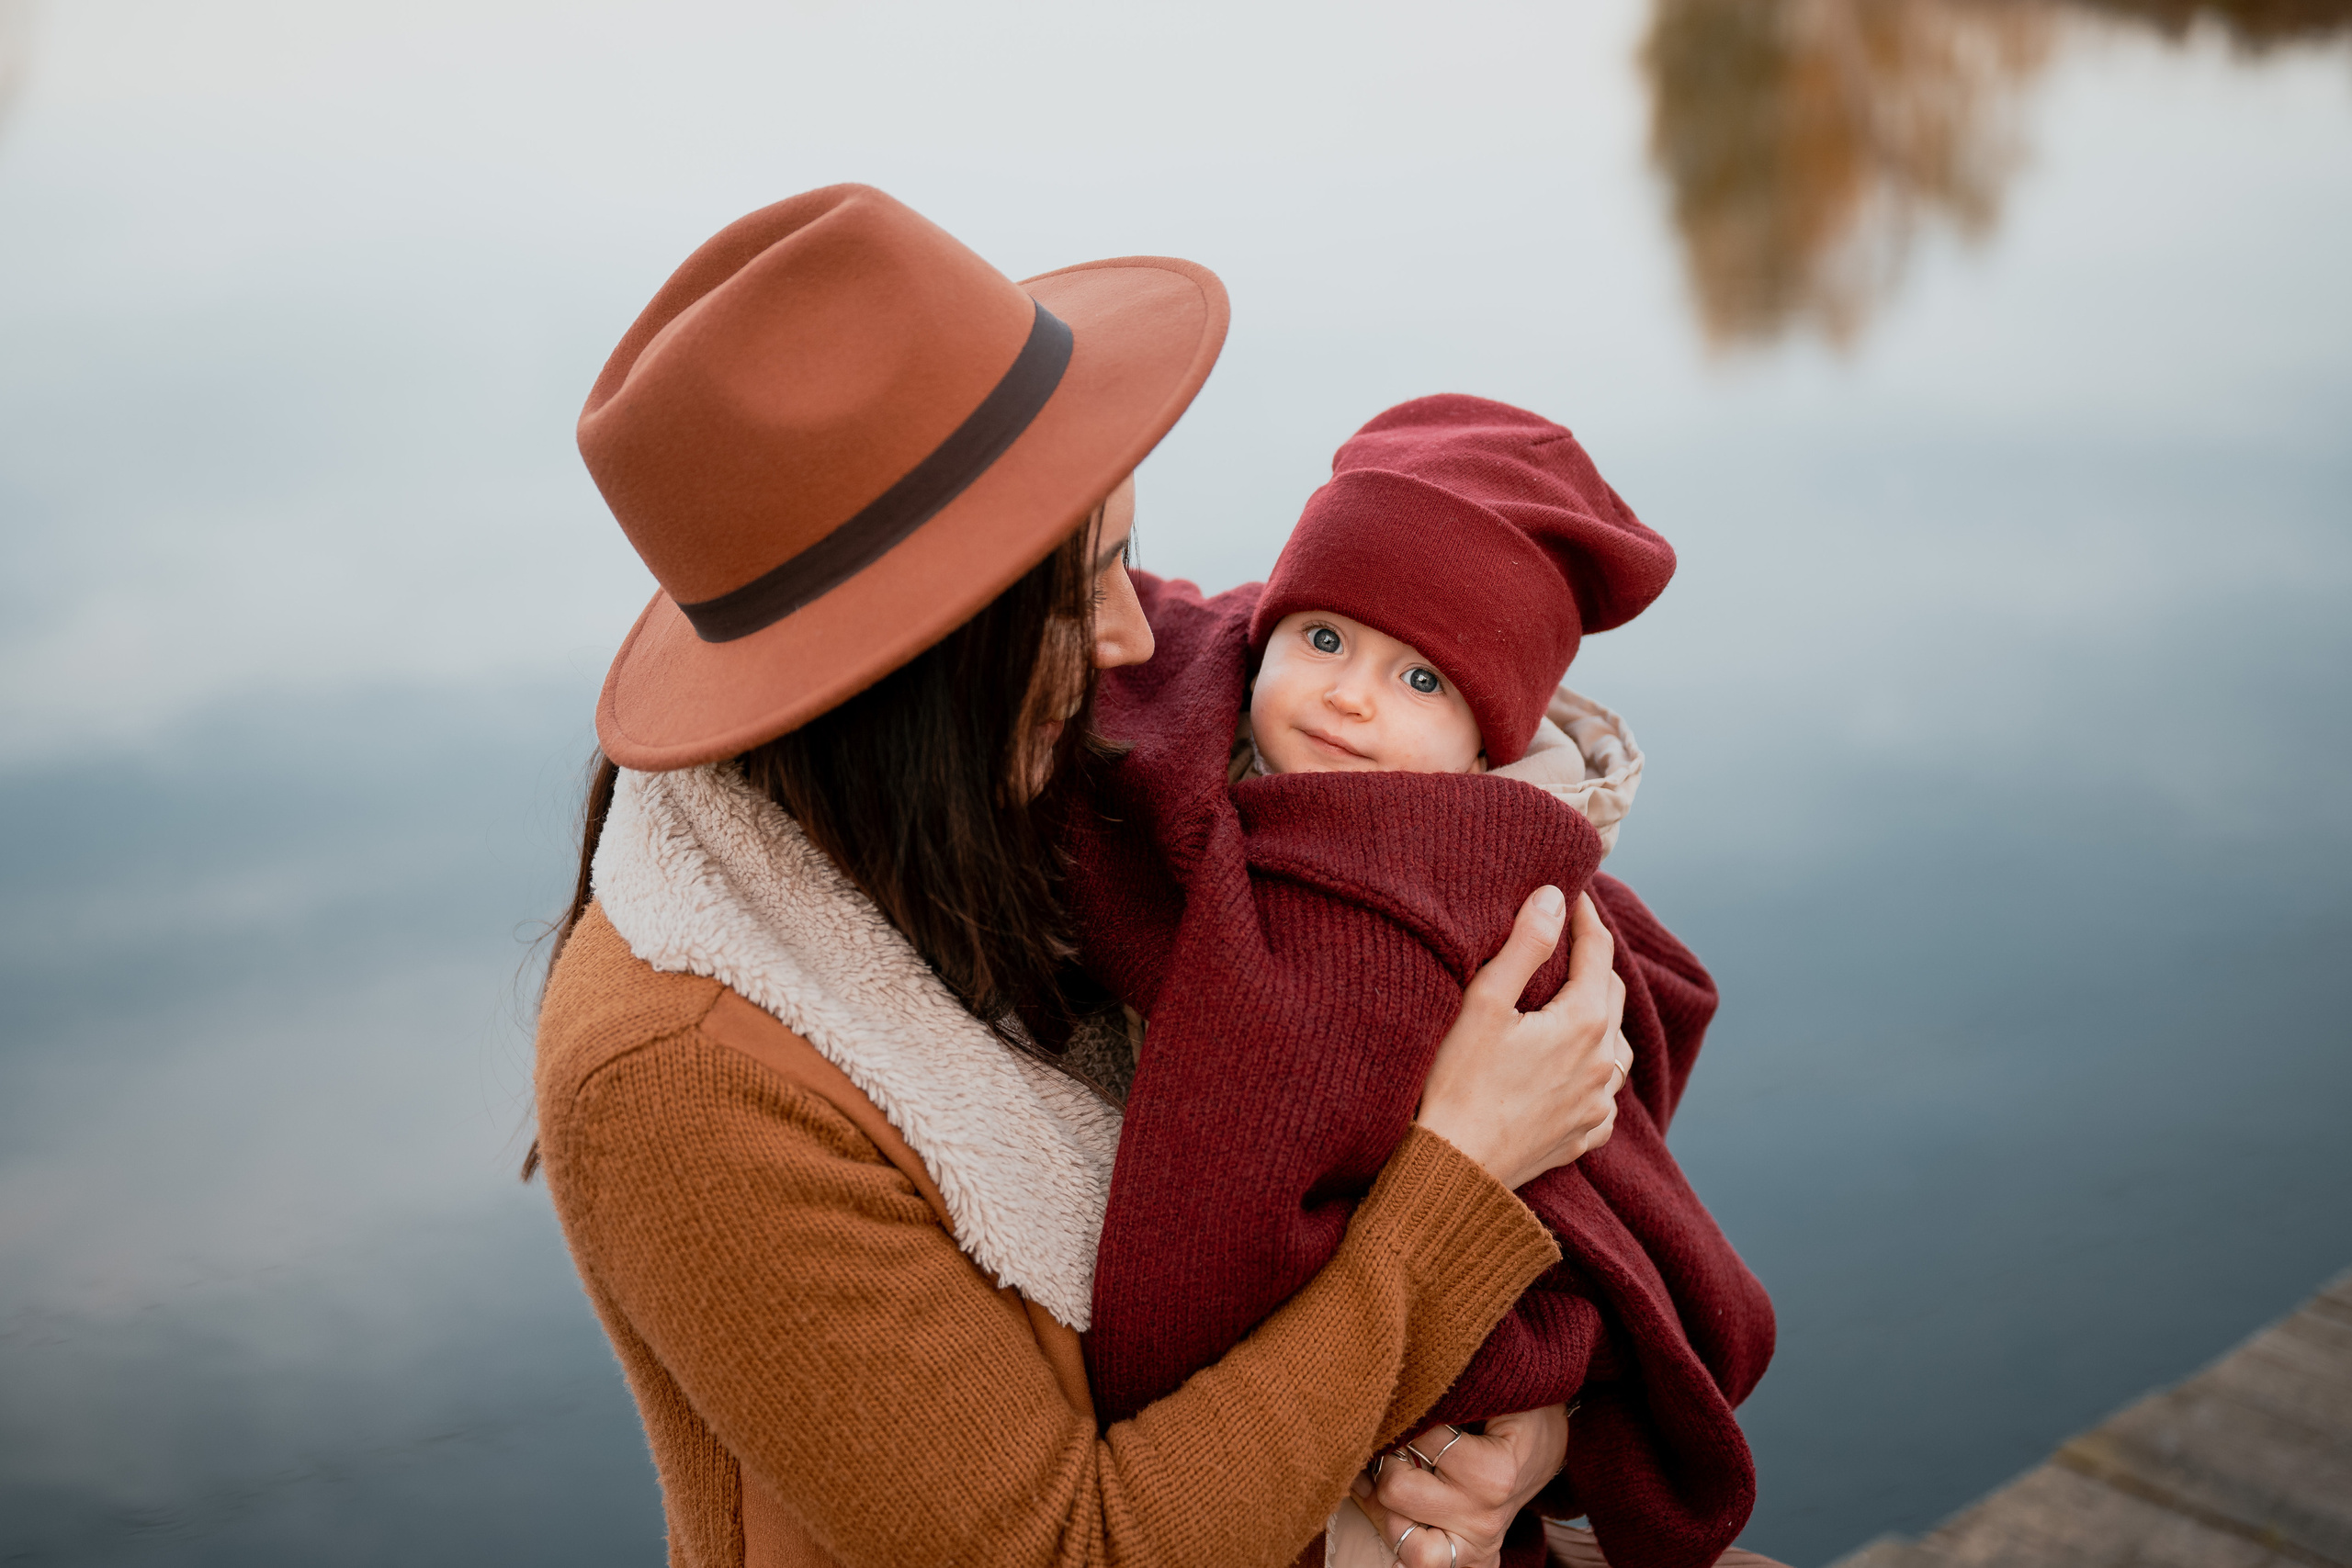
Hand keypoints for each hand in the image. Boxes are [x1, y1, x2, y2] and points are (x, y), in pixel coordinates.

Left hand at [1348, 1406, 1570, 1567]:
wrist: (1550, 1444)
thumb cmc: (1518, 1412)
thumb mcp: (1495, 1394)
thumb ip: (1451, 1397)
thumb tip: (1399, 1403)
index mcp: (1493, 1473)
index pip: (1418, 1439)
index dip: (1406, 1416)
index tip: (1410, 1408)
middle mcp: (1484, 1517)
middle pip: (1397, 1491)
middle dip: (1384, 1461)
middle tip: (1393, 1445)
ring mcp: (1478, 1545)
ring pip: (1404, 1543)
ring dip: (1382, 1509)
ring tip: (1382, 1480)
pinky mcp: (1473, 1559)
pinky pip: (1421, 1562)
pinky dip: (1401, 1538)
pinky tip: (1393, 1511)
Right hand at [1416, 889, 1631, 1191]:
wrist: (1453, 1170)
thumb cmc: (1457, 1084)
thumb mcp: (1484, 1004)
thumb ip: (1525, 945)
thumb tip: (1554, 898)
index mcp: (1583, 1022)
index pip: (1598, 951)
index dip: (1585, 917)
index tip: (1572, 893)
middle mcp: (1603, 1063)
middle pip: (1612, 994)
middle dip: (1594, 962)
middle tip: (1567, 940)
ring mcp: (1598, 1105)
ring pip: (1616, 1047)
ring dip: (1600, 1017)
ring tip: (1573, 1003)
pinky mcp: (1584, 1136)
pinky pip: (1606, 1095)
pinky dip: (1595, 1071)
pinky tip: (1573, 1069)